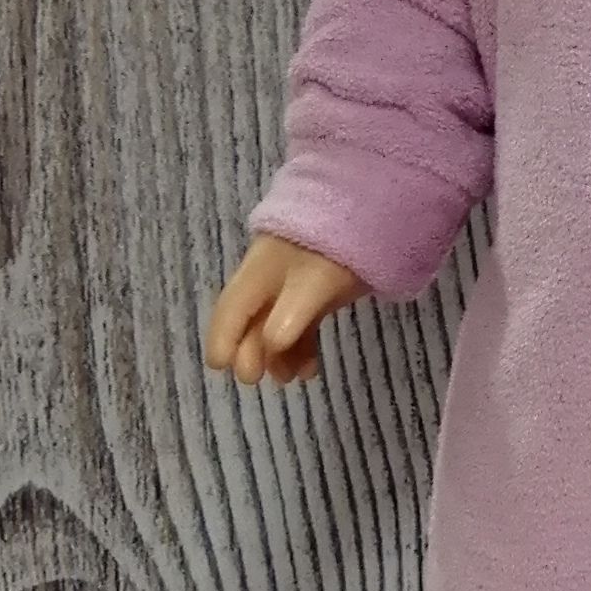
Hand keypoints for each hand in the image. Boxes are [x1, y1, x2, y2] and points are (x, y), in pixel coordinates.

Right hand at [204, 236, 367, 386]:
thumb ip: (292, 314)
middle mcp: (270, 279)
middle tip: (256, 379)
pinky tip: (309, 368)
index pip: (231, 309)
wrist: (371, 211)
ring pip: (275, 326)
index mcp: (259, 272)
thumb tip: (270, 346)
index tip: (220, 367)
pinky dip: (301, 348)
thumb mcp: (314, 281)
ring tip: (292, 379)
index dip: (222, 337)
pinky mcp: (317, 291)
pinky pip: (301, 325)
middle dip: (250, 351)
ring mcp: (294, 286)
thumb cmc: (335, 248)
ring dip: (279, 355)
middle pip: (250, 321)